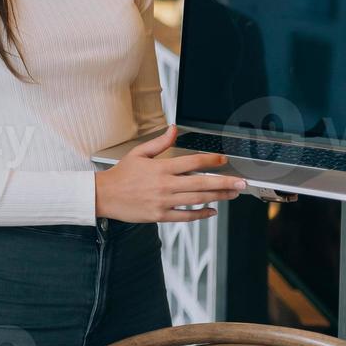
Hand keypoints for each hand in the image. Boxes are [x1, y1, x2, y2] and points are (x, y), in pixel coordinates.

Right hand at [94, 126, 245, 222]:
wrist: (104, 195)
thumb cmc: (121, 174)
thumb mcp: (139, 153)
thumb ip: (160, 142)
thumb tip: (174, 129)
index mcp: (161, 167)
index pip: (192, 162)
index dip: (211, 159)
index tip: (224, 159)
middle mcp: (165, 184)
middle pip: (201, 182)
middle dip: (225, 182)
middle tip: (241, 182)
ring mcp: (164, 201)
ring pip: (197, 199)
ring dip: (218, 197)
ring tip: (232, 194)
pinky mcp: (160, 215)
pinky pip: (186, 216)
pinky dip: (201, 214)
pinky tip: (211, 211)